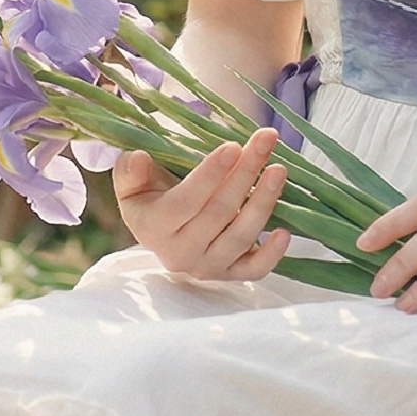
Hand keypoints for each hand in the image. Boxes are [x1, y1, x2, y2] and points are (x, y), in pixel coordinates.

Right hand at [114, 126, 291, 280]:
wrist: (161, 231)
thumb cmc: (149, 198)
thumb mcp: (131, 183)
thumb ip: (129, 171)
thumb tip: (138, 159)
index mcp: (154, 228)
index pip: (187, 201)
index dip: (210, 175)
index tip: (233, 146)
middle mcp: (180, 253)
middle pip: (220, 212)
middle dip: (245, 173)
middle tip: (265, 140)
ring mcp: (206, 266)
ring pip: (240, 237)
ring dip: (263, 202)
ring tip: (279, 169)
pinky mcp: (228, 274)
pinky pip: (254, 271)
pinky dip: (272, 254)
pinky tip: (286, 231)